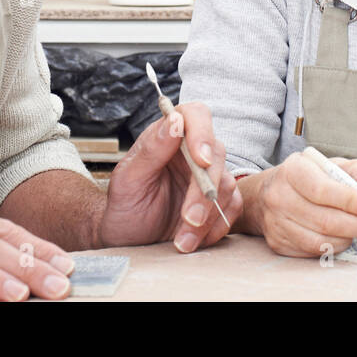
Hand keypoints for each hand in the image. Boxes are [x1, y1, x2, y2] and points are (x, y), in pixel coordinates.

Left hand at [96, 101, 241, 251]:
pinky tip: (193, 240)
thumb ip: (150, 150)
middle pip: (216, 154)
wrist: (127, 240)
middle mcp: (191, 152)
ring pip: (227, 185)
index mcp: (168, 137)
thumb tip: (174, 122)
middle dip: (204, 191)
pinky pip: (232, 208)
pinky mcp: (217, 201)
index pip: (195, 115)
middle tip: (189, 218)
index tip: (200, 160)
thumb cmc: (124, 205)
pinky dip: (216, 228)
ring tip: (182, 240)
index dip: (203, 133)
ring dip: (208, 217)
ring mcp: (207, 177)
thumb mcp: (127, 180)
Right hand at [241, 151, 356, 257]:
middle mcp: (279, 196)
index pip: (323, 190)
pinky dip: (335, 247)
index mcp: (294, 170)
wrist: (271, 192)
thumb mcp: (336, 165)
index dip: (352, 202)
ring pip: (321, 241)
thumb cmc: (312, 177)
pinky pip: (313, 252)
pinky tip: (343, 236)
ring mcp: (276, 222)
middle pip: (325, 220)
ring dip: (349, 238)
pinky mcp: (278, 243)